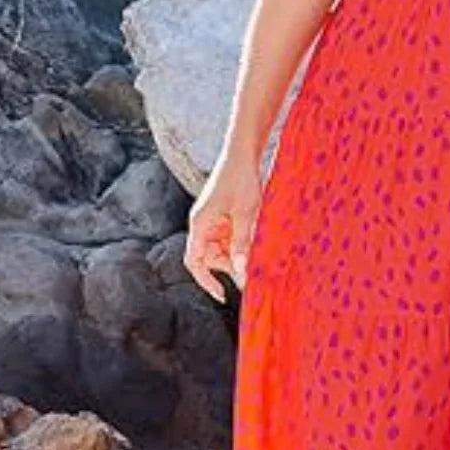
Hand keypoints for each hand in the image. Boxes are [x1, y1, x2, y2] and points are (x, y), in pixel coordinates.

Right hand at [183, 158, 262, 302]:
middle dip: (229, 266)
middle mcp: (201, 224)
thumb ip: (241, 243)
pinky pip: (227, 237)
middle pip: (209, 258)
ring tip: (255, 244)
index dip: (206, 282)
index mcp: (200, 224)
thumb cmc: (241, 179)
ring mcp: (211, 220)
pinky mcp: (221, 216)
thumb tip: (240, 271)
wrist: (242, 153)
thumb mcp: (245, 214)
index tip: (222, 295)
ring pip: (220, 249)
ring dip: (236, 253)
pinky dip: (240, 241)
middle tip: (252, 269)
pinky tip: (254, 233)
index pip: (194, 262)